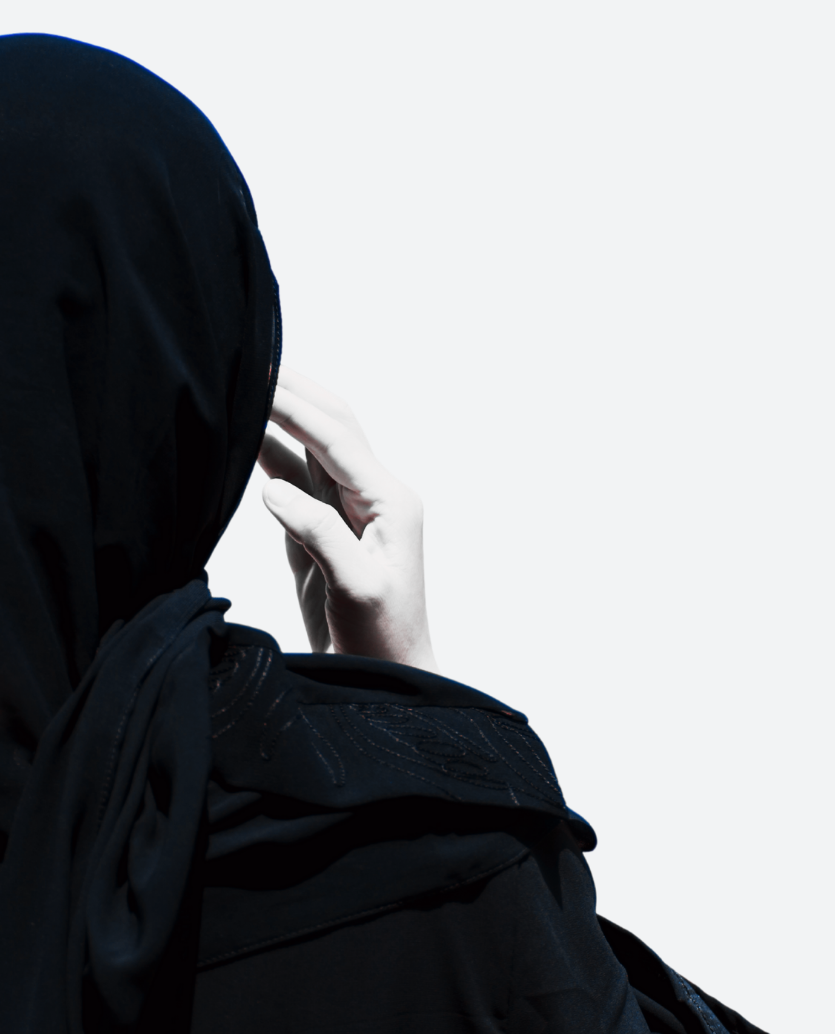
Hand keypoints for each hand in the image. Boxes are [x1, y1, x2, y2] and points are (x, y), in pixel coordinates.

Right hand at [256, 365, 437, 672]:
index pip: (336, 438)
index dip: (296, 406)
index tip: (258, 377)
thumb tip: (274, 488)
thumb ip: (318, 533)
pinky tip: (245, 432)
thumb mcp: (355, 587)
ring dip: (282, 413)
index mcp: (389, 500)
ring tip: (244, 381)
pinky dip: (272, 449)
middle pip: (332, 424)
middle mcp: (373, 494)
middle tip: (250, 358)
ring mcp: (349, 507)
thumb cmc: (383, 638)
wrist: (390, 675)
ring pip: (312, 444)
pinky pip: (297, 474)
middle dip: (294, 390)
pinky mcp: (325, 525)